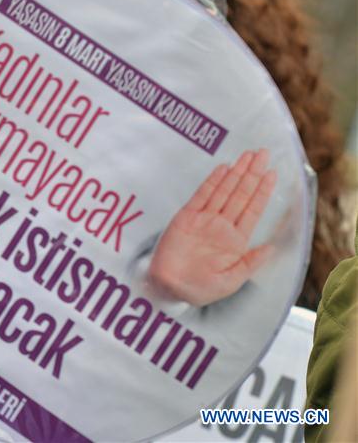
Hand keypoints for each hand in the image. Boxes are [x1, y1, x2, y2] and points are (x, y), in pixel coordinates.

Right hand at [148, 149, 276, 306]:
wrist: (170, 288)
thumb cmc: (201, 289)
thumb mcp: (232, 281)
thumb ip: (250, 263)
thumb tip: (271, 247)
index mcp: (235, 240)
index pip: (252, 210)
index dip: (262, 192)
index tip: (272, 174)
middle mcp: (222, 226)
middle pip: (240, 195)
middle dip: (252, 174)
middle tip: (263, 154)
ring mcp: (204, 220)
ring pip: (224, 191)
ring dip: (236, 173)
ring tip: (248, 156)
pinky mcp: (186, 217)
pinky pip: (202, 196)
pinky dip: (212, 182)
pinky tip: (222, 169)